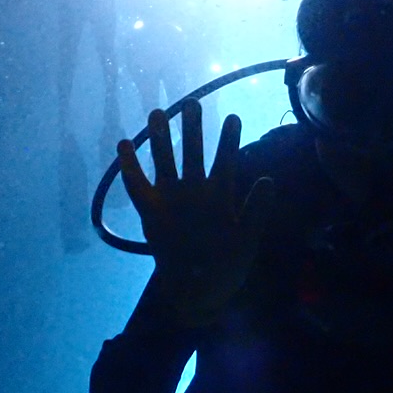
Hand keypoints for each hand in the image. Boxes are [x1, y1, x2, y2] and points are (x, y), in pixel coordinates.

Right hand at [117, 104, 275, 327]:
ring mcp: (171, 198)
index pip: (225, 161)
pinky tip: (124, 144)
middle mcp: (194, 190)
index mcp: (219, 194)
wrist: (198, 289)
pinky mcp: (150, 211)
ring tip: (158, 113)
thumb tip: (268, 179)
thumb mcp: (247, 240)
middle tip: (192, 103)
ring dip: (160, 139)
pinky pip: (138, 186)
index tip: (233, 117)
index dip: (228, 140)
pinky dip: (130, 166)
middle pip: (192, 153)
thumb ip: (255, 211)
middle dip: (192, 129)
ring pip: (165, 161)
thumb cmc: (227, 264)